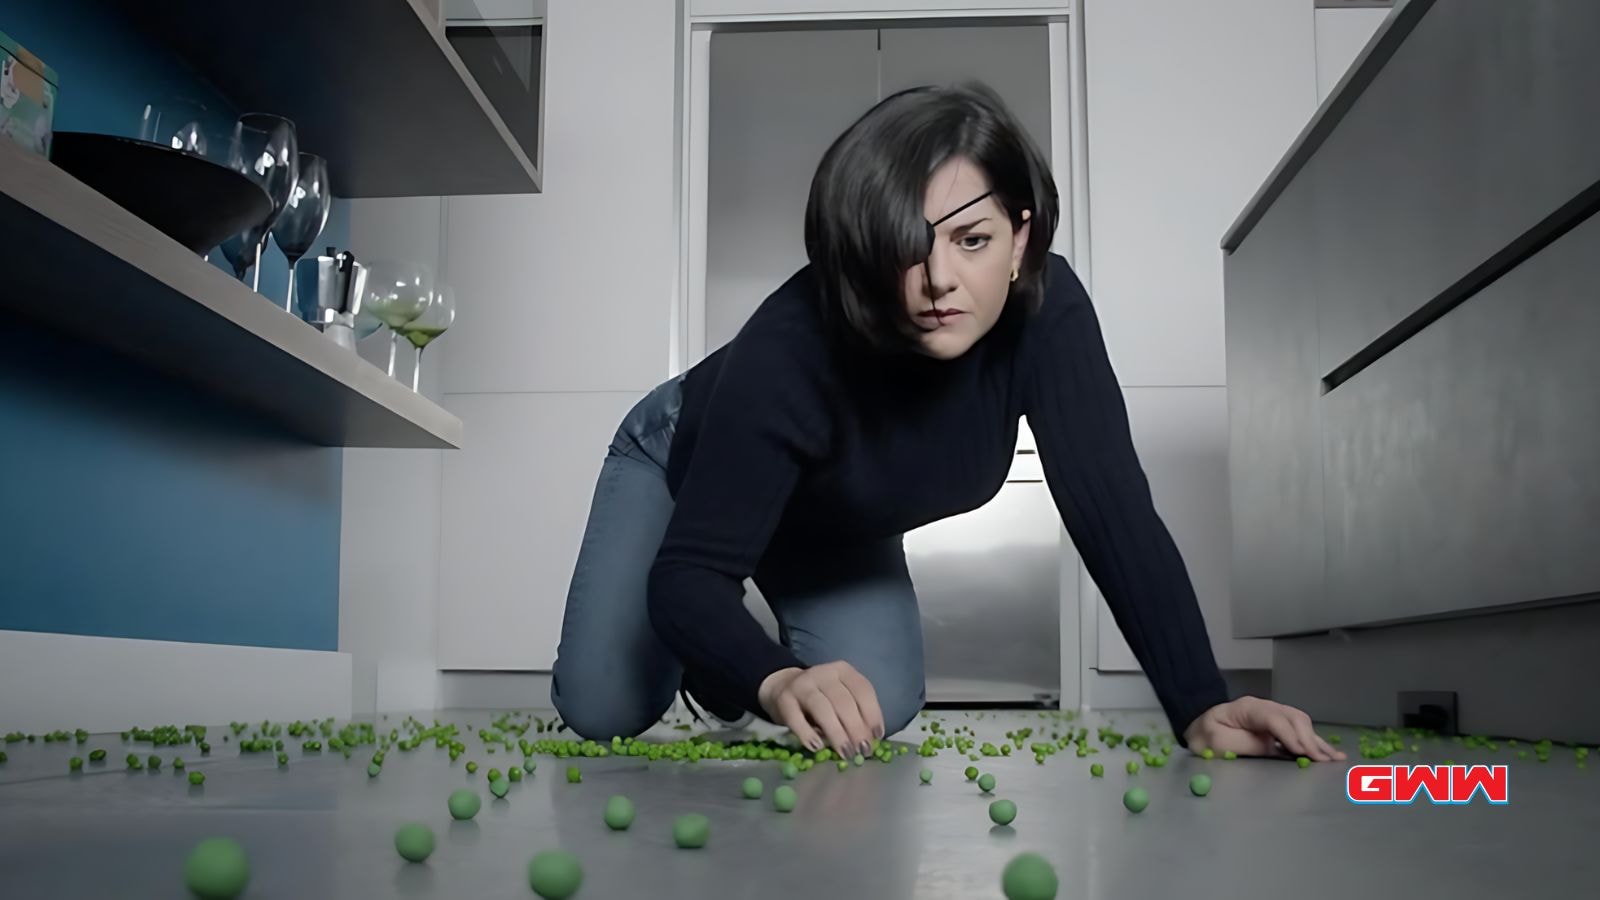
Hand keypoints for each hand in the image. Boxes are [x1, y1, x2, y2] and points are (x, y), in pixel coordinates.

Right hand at [758, 661, 883, 759]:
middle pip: (843, 701)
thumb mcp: (840, 697)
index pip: (862, 690)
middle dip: (856, 728)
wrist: (782, 687)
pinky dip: (807, 734)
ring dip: (837, 733)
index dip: (872, 714)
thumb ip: (854, 713)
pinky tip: (817, 747)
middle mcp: (823, 673)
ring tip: (845, 753)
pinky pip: (796, 718)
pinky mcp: (784, 699)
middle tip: (863, 750)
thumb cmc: (821, 697)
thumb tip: (869, 740)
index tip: (877, 737)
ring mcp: (802, 684)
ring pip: (822, 708)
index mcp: (843, 671)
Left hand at [1182, 695, 1346, 761]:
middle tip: (1323, 760)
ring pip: (1300, 723)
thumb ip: (1248, 744)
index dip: (1289, 735)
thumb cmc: (1206, 738)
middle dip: (1309, 739)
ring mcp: (1272, 715)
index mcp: (1247, 708)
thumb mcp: (1220, 743)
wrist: (1199, 731)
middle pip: (1293, 718)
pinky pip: (1299, 731)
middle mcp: (1264, 707)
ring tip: (1334, 758)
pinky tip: (1329, 753)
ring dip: (1316, 741)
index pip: (1274, 718)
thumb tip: (1275, 748)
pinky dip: (1314, 742)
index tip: (1302, 752)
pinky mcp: (1277, 727)